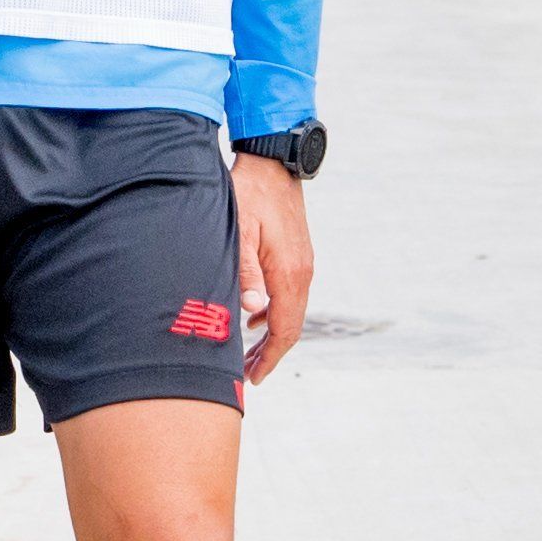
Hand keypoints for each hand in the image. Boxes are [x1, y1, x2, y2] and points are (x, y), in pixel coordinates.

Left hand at [232, 153, 314, 384]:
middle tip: (248, 374)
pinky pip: (289, 293)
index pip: (284, 329)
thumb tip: (253, 310)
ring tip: (249, 352)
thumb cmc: (249, 195)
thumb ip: (245, 271)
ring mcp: (302, 263)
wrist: (273, 163)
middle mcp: (301, 273)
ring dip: (272, 334)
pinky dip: (274, 312)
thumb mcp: (239, 232)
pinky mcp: (297, 254)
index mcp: (289, 274)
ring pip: (290, 310)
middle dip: (270, 353)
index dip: (269, 357)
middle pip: (290, 325)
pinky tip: (255, 315)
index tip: (253, 378)